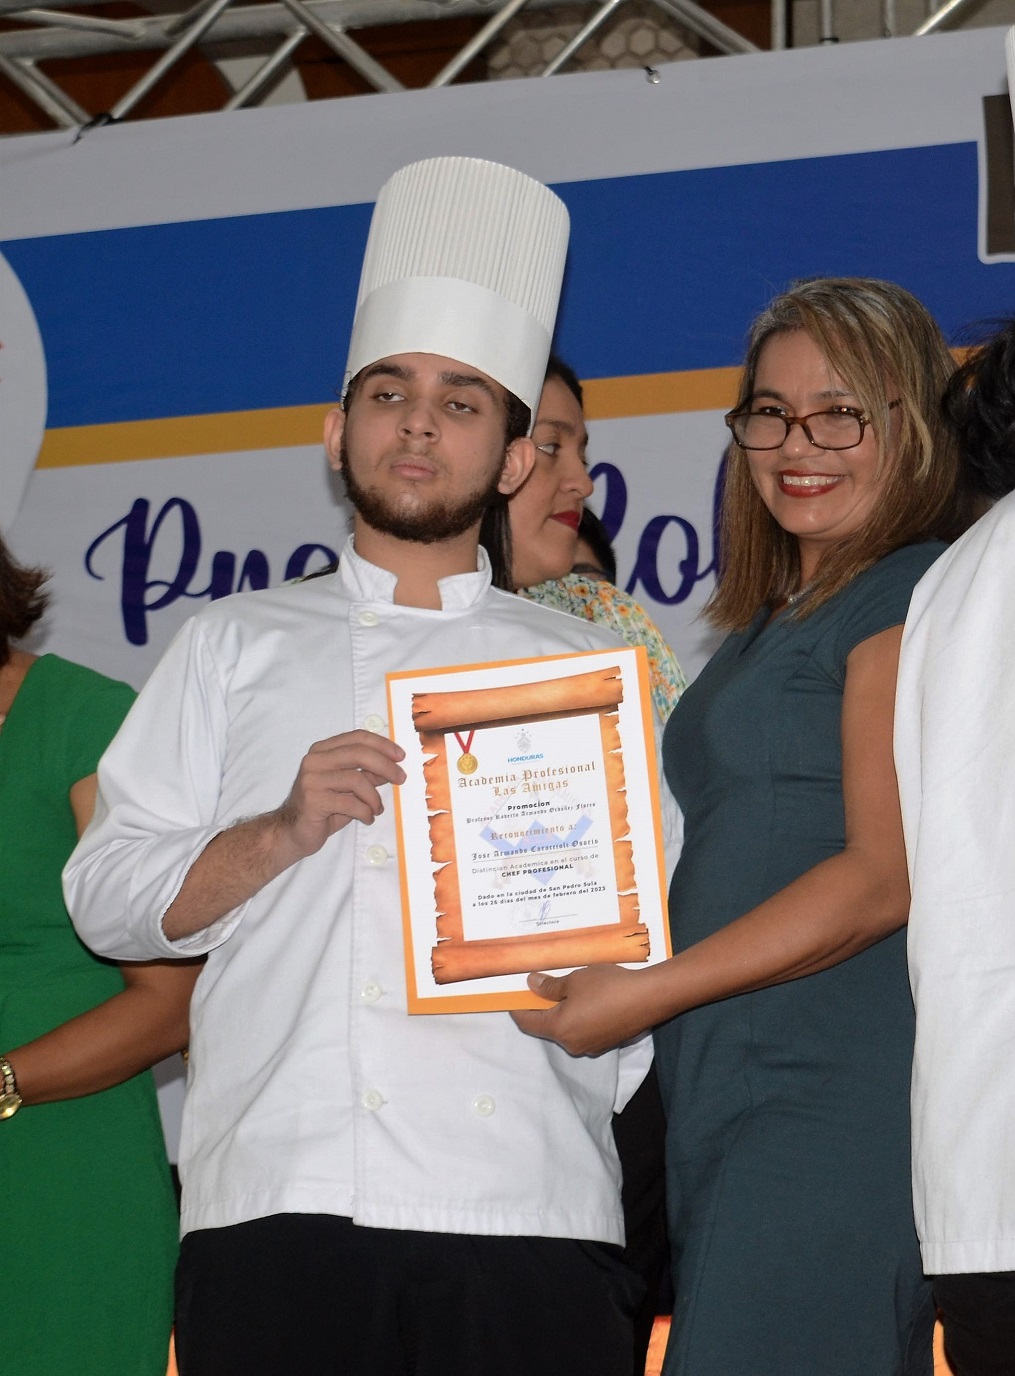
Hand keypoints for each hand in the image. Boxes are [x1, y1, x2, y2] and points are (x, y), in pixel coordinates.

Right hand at [274, 730, 405, 858]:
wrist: (293, 832)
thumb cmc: (324, 808)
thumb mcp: (349, 789)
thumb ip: (366, 775)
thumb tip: (392, 767)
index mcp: (322, 750)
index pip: (357, 737)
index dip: (382, 744)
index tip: (401, 756)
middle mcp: (314, 760)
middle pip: (358, 753)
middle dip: (385, 766)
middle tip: (401, 778)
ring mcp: (311, 779)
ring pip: (356, 780)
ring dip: (374, 797)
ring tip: (377, 809)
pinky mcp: (312, 800)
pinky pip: (350, 803)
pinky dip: (365, 812)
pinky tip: (367, 818)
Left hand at [511, 963, 660, 1055]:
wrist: (649, 997)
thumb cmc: (608, 986)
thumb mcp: (574, 979)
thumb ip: (550, 986)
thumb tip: (531, 985)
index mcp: (560, 1029)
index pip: (528, 1022)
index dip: (517, 1008)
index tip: (512, 996)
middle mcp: (572, 1044)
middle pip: (548, 1027)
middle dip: (542, 1009)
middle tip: (542, 986)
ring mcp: (590, 1046)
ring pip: (567, 1029)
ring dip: (563, 1013)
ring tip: (568, 990)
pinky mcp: (606, 1043)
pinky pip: (584, 1031)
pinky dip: (580, 1018)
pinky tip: (589, 1000)